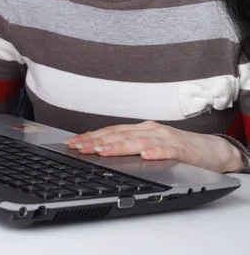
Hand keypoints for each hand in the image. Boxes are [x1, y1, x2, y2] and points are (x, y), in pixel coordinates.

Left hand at [65, 120, 244, 172]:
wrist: (212, 149)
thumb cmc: (180, 149)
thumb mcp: (151, 146)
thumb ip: (131, 147)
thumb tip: (102, 151)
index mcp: (142, 129)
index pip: (112, 131)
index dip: (92, 136)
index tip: (74, 142)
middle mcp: (151, 130)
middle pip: (120, 134)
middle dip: (97, 141)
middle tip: (79, 147)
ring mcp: (166, 138)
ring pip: (139, 141)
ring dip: (119, 146)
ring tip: (103, 151)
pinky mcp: (182, 150)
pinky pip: (168, 150)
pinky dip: (156, 152)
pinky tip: (146, 155)